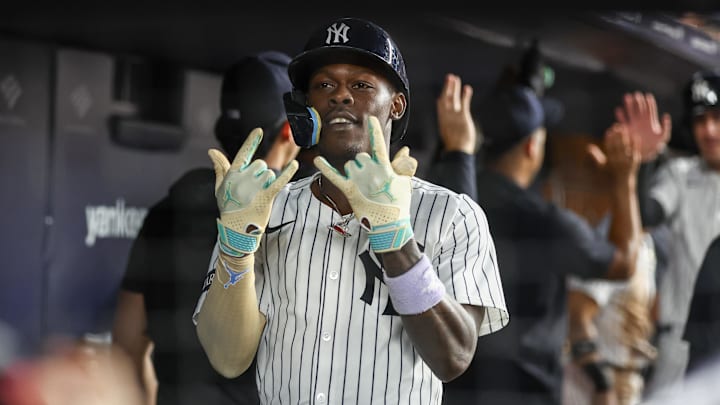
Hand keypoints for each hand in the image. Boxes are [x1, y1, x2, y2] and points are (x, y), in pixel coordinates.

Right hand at [209, 128, 298, 256]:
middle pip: (260, 164)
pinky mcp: (266, 197)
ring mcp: (254, 188)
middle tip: (253, 189)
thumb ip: (220, 167)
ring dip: (268, 182)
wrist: (235, 231)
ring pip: (270, 173)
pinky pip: (279, 181)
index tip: (258, 130)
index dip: (251, 141)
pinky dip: (288, 173)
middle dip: (260, 173)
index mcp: (232, 175)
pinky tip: (295, 165)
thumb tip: (212, 150)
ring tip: (259, 195)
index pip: (243, 153)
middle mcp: (243, 179)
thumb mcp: (220, 187)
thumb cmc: (228, 208)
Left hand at [314, 116, 416, 251]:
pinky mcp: (349, 191)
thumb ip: (403, 164)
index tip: (371, 119)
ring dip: (354, 171)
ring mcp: (359, 181)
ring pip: (350, 165)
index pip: (379, 144)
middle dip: (365, 164)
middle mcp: (370, 171)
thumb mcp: (404, 182)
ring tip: (363, 186)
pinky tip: (317, 159)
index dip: (375, 130)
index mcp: (384, 168)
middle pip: (361, 157)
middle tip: (372, 181)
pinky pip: (334, 176)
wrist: (389, 225)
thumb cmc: (399, 204)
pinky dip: (324, 167)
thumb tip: (406, 149)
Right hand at [436, 73, 475, 154]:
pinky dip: (465, 95)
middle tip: (449, 78)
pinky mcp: (463, 117)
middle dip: (447, 88)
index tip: (441, 94)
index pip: (441, 108)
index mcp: (443, 122)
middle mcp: (446, 117)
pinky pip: (463, 103)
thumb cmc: (455, 148)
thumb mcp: (450, 138)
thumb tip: (450, 136)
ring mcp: (454, 116)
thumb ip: (449, 131)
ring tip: (455, 78)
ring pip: (453, 98)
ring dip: (454, 88)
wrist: (458, 152)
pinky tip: (467, 88)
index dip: (441, 100)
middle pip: (446, 99)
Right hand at [587, 122, 639, 182]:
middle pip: (617, 145)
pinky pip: (635, 150)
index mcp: (610, 161)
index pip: (609, 147)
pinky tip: (634, 135)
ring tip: (624, 128)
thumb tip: (588, 147)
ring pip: (626, 146)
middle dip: (617, 135)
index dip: (609, 138)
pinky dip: (635, 143)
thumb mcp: (601, 165)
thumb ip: (595, 156)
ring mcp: (627, 161)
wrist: (623, 183)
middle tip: (617, 126)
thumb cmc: (611, 173)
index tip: (609, 130)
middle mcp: (618, 161)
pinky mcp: (635, 161)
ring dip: (625, 137)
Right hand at [615, 91, 670, 161]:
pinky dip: (620, 116)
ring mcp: (633, 125)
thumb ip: (666, 127)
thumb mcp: (664, 137)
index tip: (648, 96)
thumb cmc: (655, 145)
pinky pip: (622, 121)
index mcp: (651, 122)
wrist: (645, 154)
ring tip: (627, 96)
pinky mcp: (626, 130)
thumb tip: (666, 115)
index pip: (650, 110)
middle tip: (636, 94)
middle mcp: (641, 121)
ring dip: (629, 105)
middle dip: (638, 101)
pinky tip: (618, 110)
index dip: (649, 103)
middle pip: (640, 108)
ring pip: (631, 112)